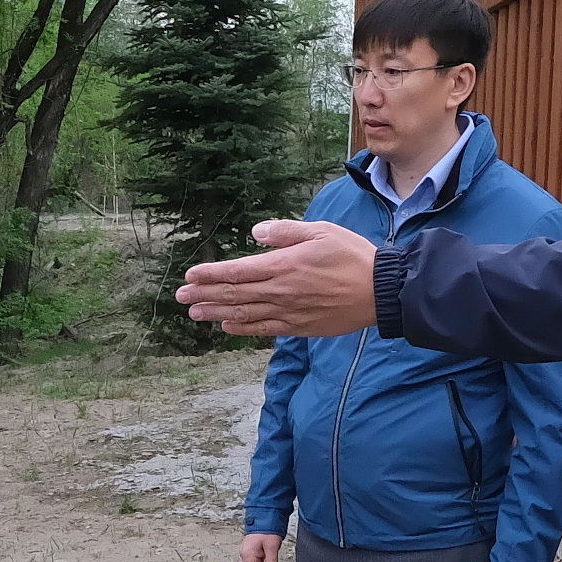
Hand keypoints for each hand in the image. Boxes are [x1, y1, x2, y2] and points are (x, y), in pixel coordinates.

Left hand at [177, 220, 379, 339]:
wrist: (381, 291)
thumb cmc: (353, 256)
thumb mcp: (321, 232)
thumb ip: (286, 232)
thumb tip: (256, 234)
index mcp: (285, 265)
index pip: (238, 271)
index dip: (211, 274)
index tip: (190, 274)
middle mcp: (281, 292)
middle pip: (234, 294)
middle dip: (204, 294)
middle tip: (180, 295)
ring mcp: (289, 312)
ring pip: (244, 314)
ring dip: (216, 313)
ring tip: (194, 312)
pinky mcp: (299, 327)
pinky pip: (263, 329)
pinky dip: (242, 328)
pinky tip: (226, 326)